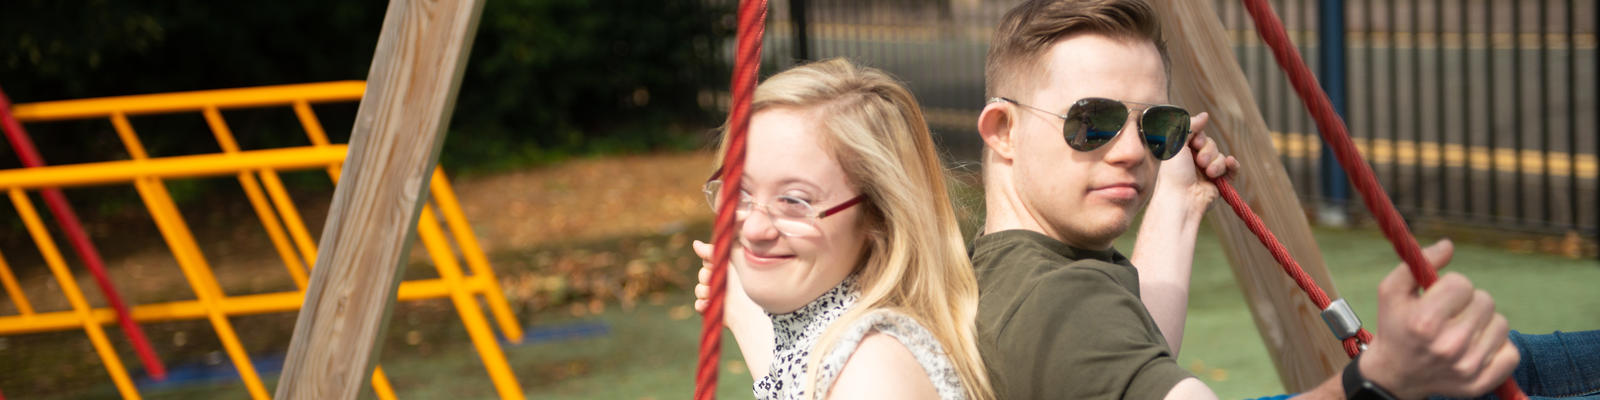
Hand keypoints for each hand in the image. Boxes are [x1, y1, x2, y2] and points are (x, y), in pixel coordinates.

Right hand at [693, 240, 748, 318]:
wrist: (757, 309)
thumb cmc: (750, 282)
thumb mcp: (733, 262)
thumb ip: (713, 252)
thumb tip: (695, 243)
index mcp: (725, 268)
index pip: (709, 260)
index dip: (709, 262)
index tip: (714, 265)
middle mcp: (720, 280)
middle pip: (702, 275)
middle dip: (706, 277)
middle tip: (715, 280)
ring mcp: (716, 296)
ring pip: (699, 290)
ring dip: (704, 291)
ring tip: (714, 294)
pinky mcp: (714, 309)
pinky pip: (699, 305)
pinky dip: (701, 305)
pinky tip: (707, 304)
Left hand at [1156, 112, 1237, 215]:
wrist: (1182, 199)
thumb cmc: (1174, 174)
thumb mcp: (1176, 145)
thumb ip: (1189, 127)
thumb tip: (1205, 115)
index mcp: (1184, 153)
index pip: (1199, 136)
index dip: (1200, 138)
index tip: (1194, 143)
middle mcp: (1195, 161)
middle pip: (1212, 145)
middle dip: (1208, 151)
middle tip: (1199, 161)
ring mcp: (1208, 172)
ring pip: (1222, 157)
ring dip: (1216, 163)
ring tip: (1208, 173)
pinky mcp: (1220, 183)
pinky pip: (1233, 169)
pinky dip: (1233, 165)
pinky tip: (1230, 163)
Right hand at [1359, 239, 1518, 399]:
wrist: (1394, 376)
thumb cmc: (1394, 327)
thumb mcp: (1391, 291)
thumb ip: (1416, 263)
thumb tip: (1449, 245)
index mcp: (1424, 322)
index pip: (1462, 283)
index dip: (1450, 286)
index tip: (1438, 296)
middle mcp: (1448, 346)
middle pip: (1485, 301)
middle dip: (1468, 302)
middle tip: (1450, 314)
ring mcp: (1467, 366)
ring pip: (1501, 324)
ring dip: (1484, 323)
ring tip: (1462, 331)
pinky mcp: (1482, 382)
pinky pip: (1511, 352)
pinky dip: (1497, 346)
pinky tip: (1476, 347)